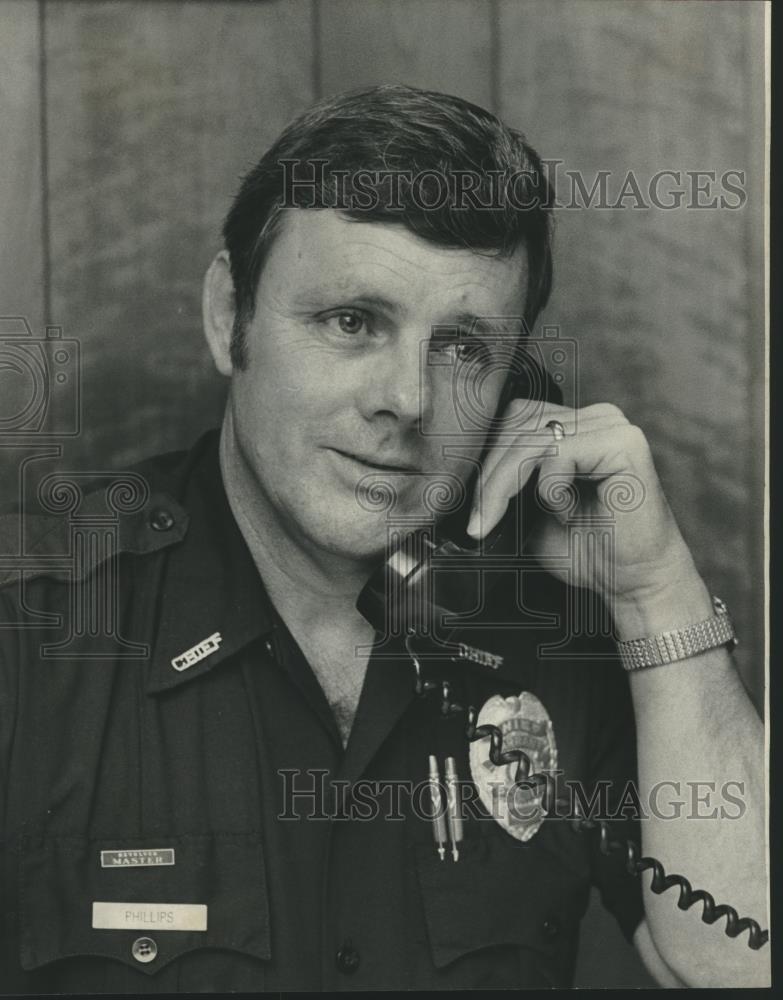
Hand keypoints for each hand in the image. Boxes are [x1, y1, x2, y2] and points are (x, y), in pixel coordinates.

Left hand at [466, 401, 709, 629]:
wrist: (632, 583)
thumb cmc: (586, 549)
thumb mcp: (528, 510)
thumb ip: (504, 483)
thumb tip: (457, 469)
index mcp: (575, 425)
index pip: (512, 418)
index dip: (485, 457)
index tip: (468, 505)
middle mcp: (595, 417)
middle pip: (516, 425)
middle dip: (488, 477)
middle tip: (477, 521)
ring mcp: (612, 425)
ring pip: (530, 440)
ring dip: (503, 486)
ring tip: (495, 521)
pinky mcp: (624, 443)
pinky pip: (559, 453)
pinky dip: (549, 489)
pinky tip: (563, 513)